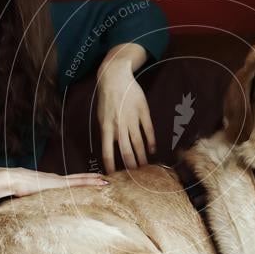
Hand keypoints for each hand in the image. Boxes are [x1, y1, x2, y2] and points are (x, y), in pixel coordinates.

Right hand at [7, 168, 108, 197]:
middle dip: (91, 180)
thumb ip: (34, 201)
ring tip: (104, 181)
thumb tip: (32, 210)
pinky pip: (77, 182)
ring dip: (92, 180)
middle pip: (78, 180)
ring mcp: (59, 180)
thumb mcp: (30, 197)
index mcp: (52, 183)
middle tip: (104, 181)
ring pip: (80, 180)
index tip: (91, 183)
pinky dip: (88, 181)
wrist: (13, 179)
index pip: (70, 183)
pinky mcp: (59, 183)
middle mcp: (57, 180)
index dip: (81, 182)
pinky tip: (96, 181)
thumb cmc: (18, 189)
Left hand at [97, 53, 155, 173]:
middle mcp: (119, 125)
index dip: (110, 165)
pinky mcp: (142, 111)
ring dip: (142, 156)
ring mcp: (132, 118)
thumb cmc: (107, 98)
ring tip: (145, 167)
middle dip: (131, 165)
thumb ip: (108, 132)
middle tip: (135, 176)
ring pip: (138, 142)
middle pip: (125, 150)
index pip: (107, 151)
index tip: (113, 176)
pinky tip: (152, 150)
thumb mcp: (102, 116)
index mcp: (106, 127)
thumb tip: (112, 148)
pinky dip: (150, 141)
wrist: (115, 77)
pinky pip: (148, 130)